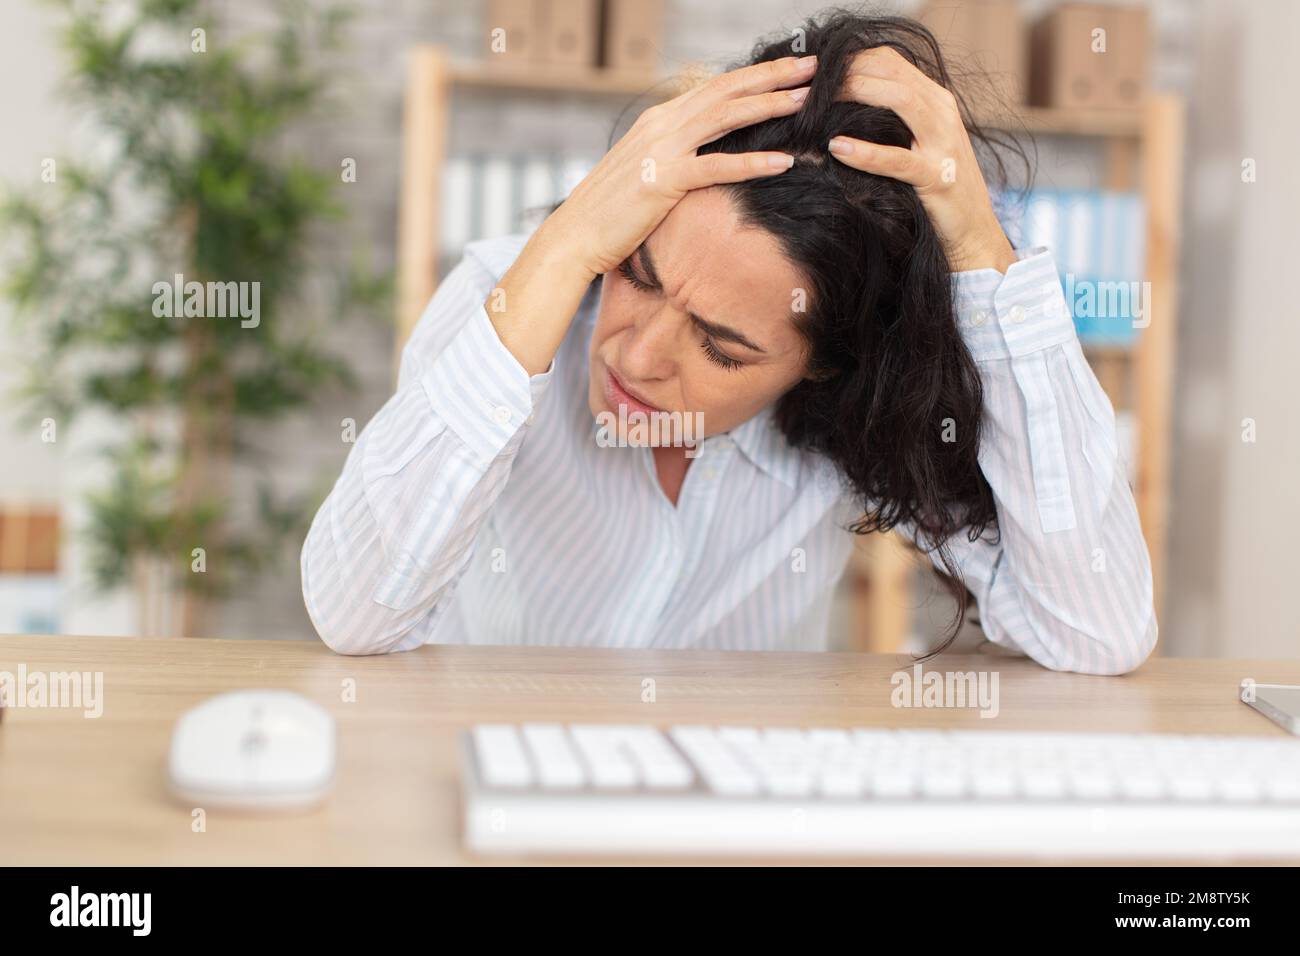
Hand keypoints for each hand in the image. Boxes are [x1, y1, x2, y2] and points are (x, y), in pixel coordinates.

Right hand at [540, 54, 816, 278]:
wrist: (574, 236)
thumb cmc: (610, 212)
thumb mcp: (645, 171)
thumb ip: (675, 155)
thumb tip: (705, 155)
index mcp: (659, 120)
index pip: (714, 89)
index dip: (754, 77)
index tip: (788, 70)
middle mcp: (661, 125)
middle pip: (726, 91)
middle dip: (771, 77)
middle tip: (812, 67)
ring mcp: (661, 150)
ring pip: (725, 118)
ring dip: (769, 106)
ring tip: (805, 100)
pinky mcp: (664, 180)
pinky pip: (717, 167)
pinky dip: (753, 163)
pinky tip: (784, 163)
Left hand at [826, 47, 1015, 273]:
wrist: (974, 230)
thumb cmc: (936, 188)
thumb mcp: (918, 143)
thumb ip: (892, 120)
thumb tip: (843, 106)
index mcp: (936, 100)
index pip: (891, 61)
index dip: (852, 59)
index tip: (818, 72)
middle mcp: (942, 113)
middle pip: (893, 71)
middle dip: (849, 71)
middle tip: (811, 84)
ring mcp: (943, 144)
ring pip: (901, 101)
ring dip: (857, 94)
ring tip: (820, 104)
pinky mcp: (936, 178)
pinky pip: (898, 159)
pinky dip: (866, 152)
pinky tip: (837, 148)